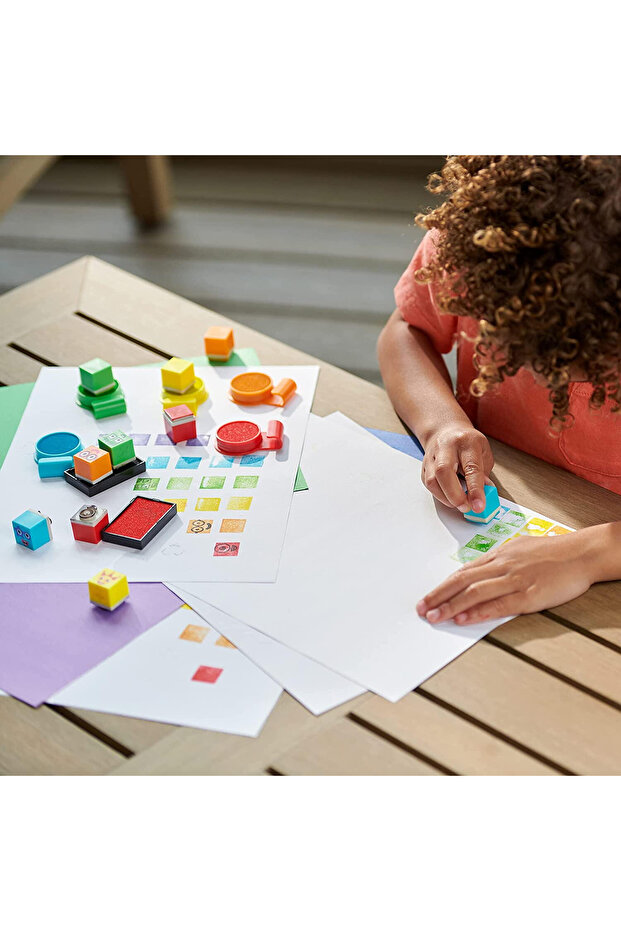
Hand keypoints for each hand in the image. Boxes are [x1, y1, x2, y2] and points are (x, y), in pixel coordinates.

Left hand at [416, 531, 599, 625]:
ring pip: (475, 593)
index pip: (463, 572)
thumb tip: (478, 570)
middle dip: (438, 596)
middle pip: (462, 581)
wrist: (582, 553)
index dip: (442, 586)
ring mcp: (515, 580)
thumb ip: (498, 561)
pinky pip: (499, 604)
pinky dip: (478, 612)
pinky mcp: (530, 595)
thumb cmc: (553, 551)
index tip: (427, 597)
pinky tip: (464, 619)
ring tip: (434, 617)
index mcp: (499, 556)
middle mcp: (503, 566)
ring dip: (451, 606)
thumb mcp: (520, 548)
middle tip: (421, 609)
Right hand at [421, 423, 493, 513]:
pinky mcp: (424, 466)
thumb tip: (483, 496)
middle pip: (444, 471)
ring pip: (432, 480)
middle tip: (465, 507)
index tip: (479, 506)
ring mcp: (432, 456)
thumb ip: (484, 475)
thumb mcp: (483, 453)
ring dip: (446, 497)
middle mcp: (446, 447)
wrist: (446, 430)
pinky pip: (428, 484)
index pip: (471, 468)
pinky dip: (440, 495)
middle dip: (455, 495)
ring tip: (459, 504)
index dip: (475, 489)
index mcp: (466, 442)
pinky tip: (449, 497)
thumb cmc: (468, 443)